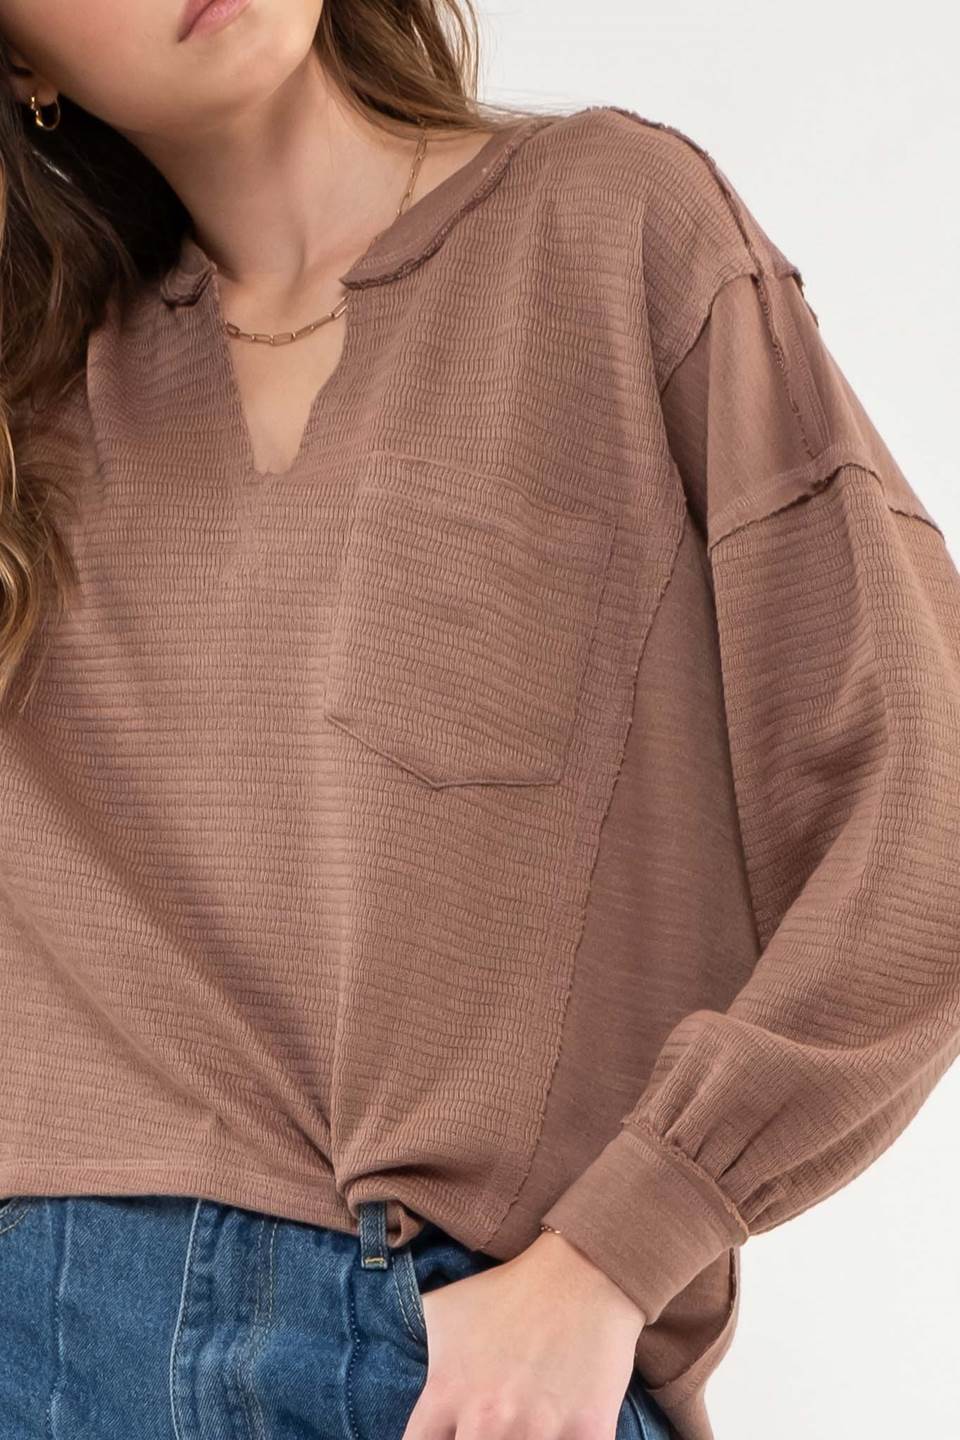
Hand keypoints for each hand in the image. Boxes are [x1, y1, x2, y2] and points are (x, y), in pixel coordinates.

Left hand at [400, 1228, 646, 1438]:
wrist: (582, 1270)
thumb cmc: (509, 1289)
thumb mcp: (445, 1309)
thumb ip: (420, 1351)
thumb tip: (395, 1359)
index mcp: (447, 1394)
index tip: (451, 1435)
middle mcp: (487, 1419)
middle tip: (489, 1431)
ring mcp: (538, 1430)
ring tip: (521, 1427)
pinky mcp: (588, 1433)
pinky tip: (559, 1430)